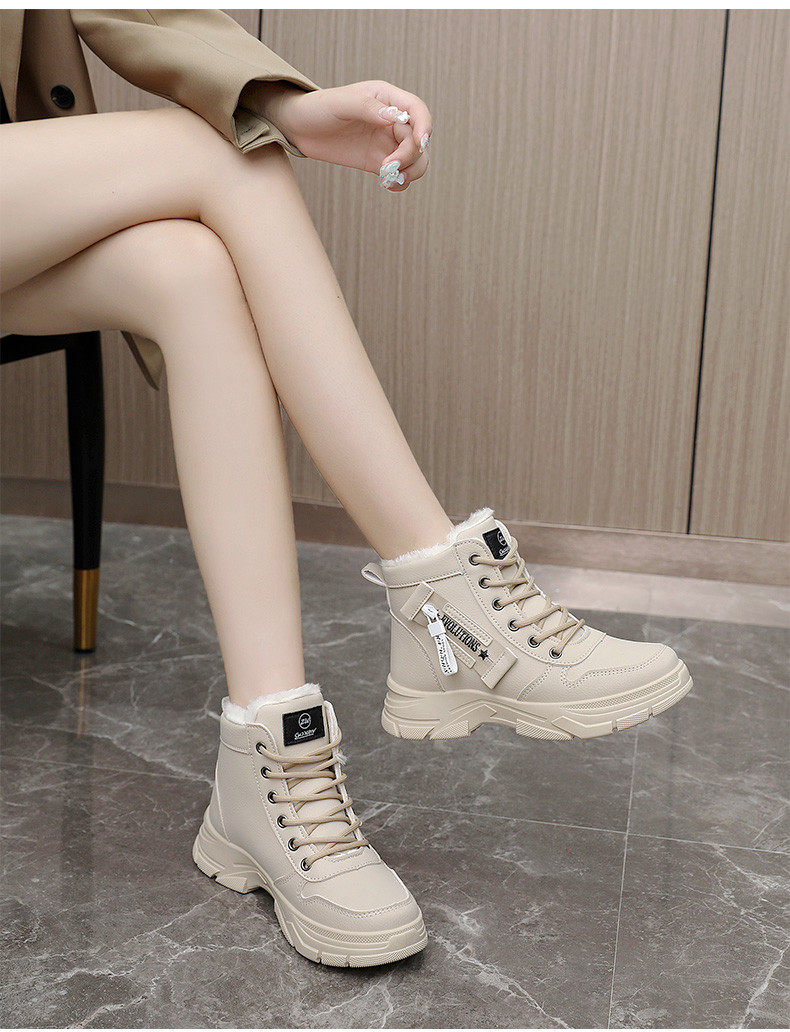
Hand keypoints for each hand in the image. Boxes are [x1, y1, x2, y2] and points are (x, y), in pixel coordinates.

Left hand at [262, 81, 431, 190]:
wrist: (299, 128)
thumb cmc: (318, 108)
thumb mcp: (340, 103)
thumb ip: (367, 108)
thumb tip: (393, 118)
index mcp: (387, 98)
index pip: (417, 110)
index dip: (425, 125)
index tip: (420, 143)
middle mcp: (392, 121)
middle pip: (417, 140)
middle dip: (408, 156)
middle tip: (387, 168)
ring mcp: (386, 143)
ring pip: (416, 159)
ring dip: (410, 172)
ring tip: (387, 179)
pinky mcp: (378, 162)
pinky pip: (400, 174)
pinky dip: (400, 182)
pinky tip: (386, 184)